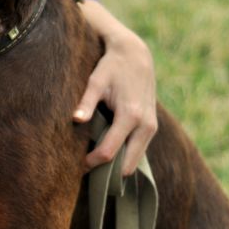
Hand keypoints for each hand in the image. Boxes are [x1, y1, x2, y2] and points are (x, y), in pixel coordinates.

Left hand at [74, 0, 157, 175]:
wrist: (136, 55)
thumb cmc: (111, 68)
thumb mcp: (96, 80)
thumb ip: (86, 101)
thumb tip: (75, 119)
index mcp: (130, 116)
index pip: (110, 152)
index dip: (92, 163)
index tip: (75, 165)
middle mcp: (146, 126)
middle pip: (127, 165)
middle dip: (106, 172)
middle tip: (84, 171)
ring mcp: (152, 128)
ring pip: (135, 161)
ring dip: (116, 167)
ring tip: (92, 164)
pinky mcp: (152, 127)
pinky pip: (138, 152)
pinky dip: (124, 157)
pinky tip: (106, 154)